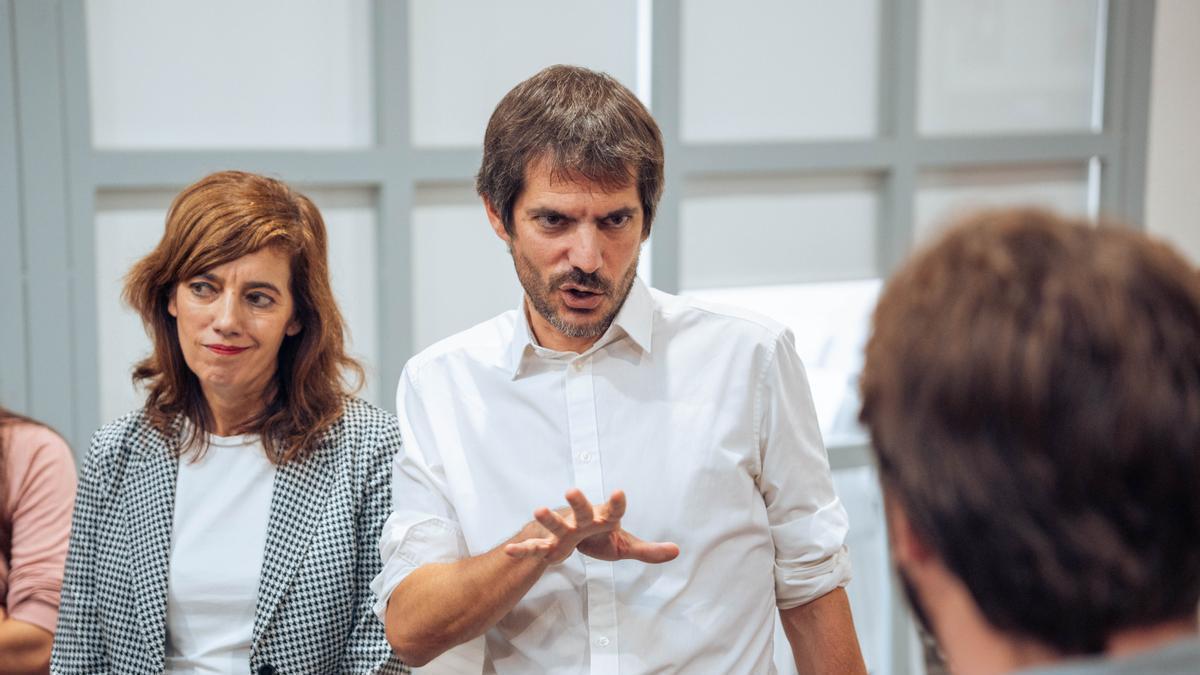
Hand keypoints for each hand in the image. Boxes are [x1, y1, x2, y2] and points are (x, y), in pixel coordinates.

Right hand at [505, 488, 679, 564]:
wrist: (572, 535)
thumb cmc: (600, 537)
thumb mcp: (625, 545)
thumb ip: (647, 550)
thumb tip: (677, 551)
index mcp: (603, 518)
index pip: (614, 509)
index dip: (617, 502)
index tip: (620, 492)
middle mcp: (582, 521)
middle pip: (581, 510)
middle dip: (577, 502)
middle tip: (572, 491)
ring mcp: (563, 532)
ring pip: (555, 525)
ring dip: (547, 518)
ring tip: (538, 510)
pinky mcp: (549, 546)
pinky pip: (535, 548)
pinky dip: (523, 550)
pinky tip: (510, 551)